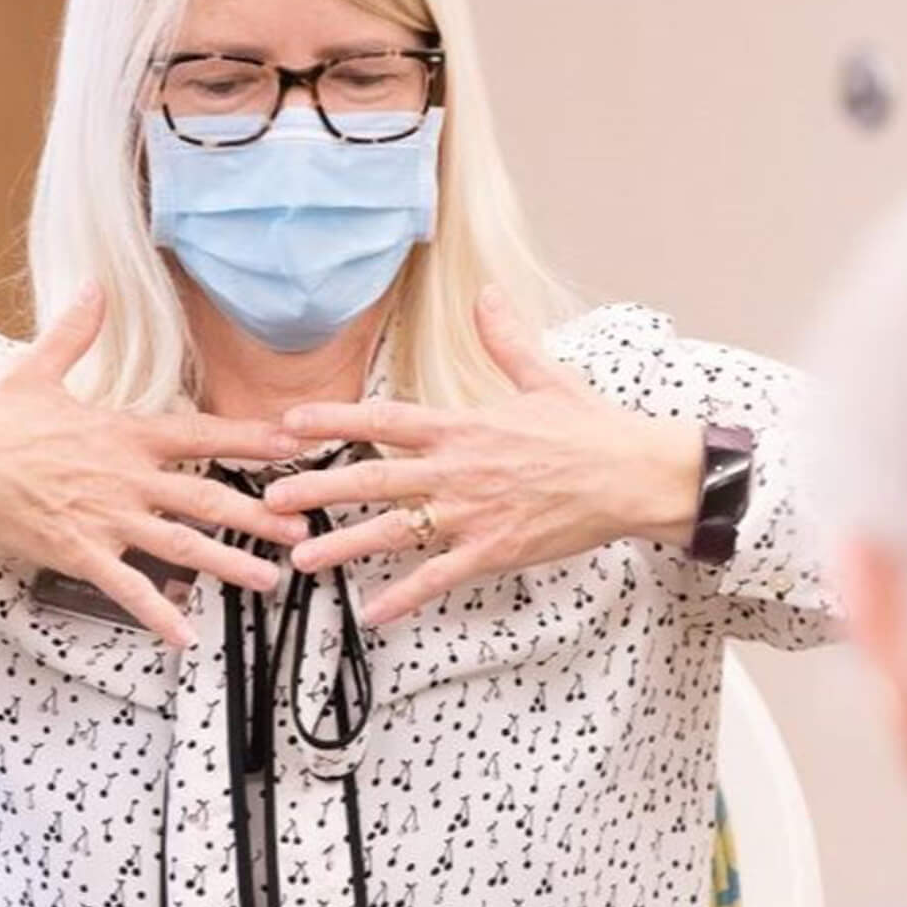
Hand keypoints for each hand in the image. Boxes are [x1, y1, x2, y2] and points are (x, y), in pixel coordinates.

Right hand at [0, 285, 309, 647]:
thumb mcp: (36, 368)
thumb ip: (75, 332)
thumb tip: (94, 286)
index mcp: (124, 433)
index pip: (202, 434)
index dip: (250, 438)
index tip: (293, 443)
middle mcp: (126, 478)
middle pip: (207, 498)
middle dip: (260, 514)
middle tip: (303, 526)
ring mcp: (107, 518)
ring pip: (181, 545)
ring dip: (229, 564)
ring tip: (269, 580)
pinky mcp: (81, 553)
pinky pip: (128, 588)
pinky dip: (158, 613)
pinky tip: (186, 636)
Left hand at [264, 286, 702, 625]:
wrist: (634, 475)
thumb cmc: (591, 430)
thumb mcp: (545, 376)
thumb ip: (505, 340)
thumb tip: (489, 293)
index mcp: (463, 426)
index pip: (384, 417)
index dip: (333, 419)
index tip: (289, 422)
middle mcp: (458, 469)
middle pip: (373, 476)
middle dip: (318, 488)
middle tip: (272, 500)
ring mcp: (472, 513)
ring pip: (395, 530)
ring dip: (345, 545)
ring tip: (302, 559)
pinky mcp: (493, 550)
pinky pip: (439, 576)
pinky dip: (405, 597)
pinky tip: (373, 613)